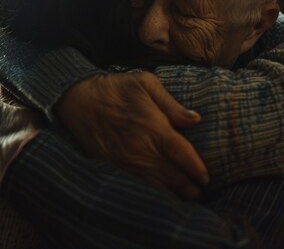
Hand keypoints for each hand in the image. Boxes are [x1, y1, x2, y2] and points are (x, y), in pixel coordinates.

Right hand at [55, 72, 208, 198]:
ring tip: (188, 199)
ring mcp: (127, 160)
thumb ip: (171, 104)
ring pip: (156, 184)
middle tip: (201, 192)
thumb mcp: (145, 83)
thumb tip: (195, 119)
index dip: (196, 168)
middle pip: (171, 175)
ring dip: (173, 194)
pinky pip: (139, 183)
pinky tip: (163, 195)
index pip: (181, 154)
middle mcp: (141, 148)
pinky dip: (154, 192)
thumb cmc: (113, 88)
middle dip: (189, 187)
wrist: (76, 100)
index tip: (207, 178)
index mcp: (152, 127)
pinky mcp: (115, 165)